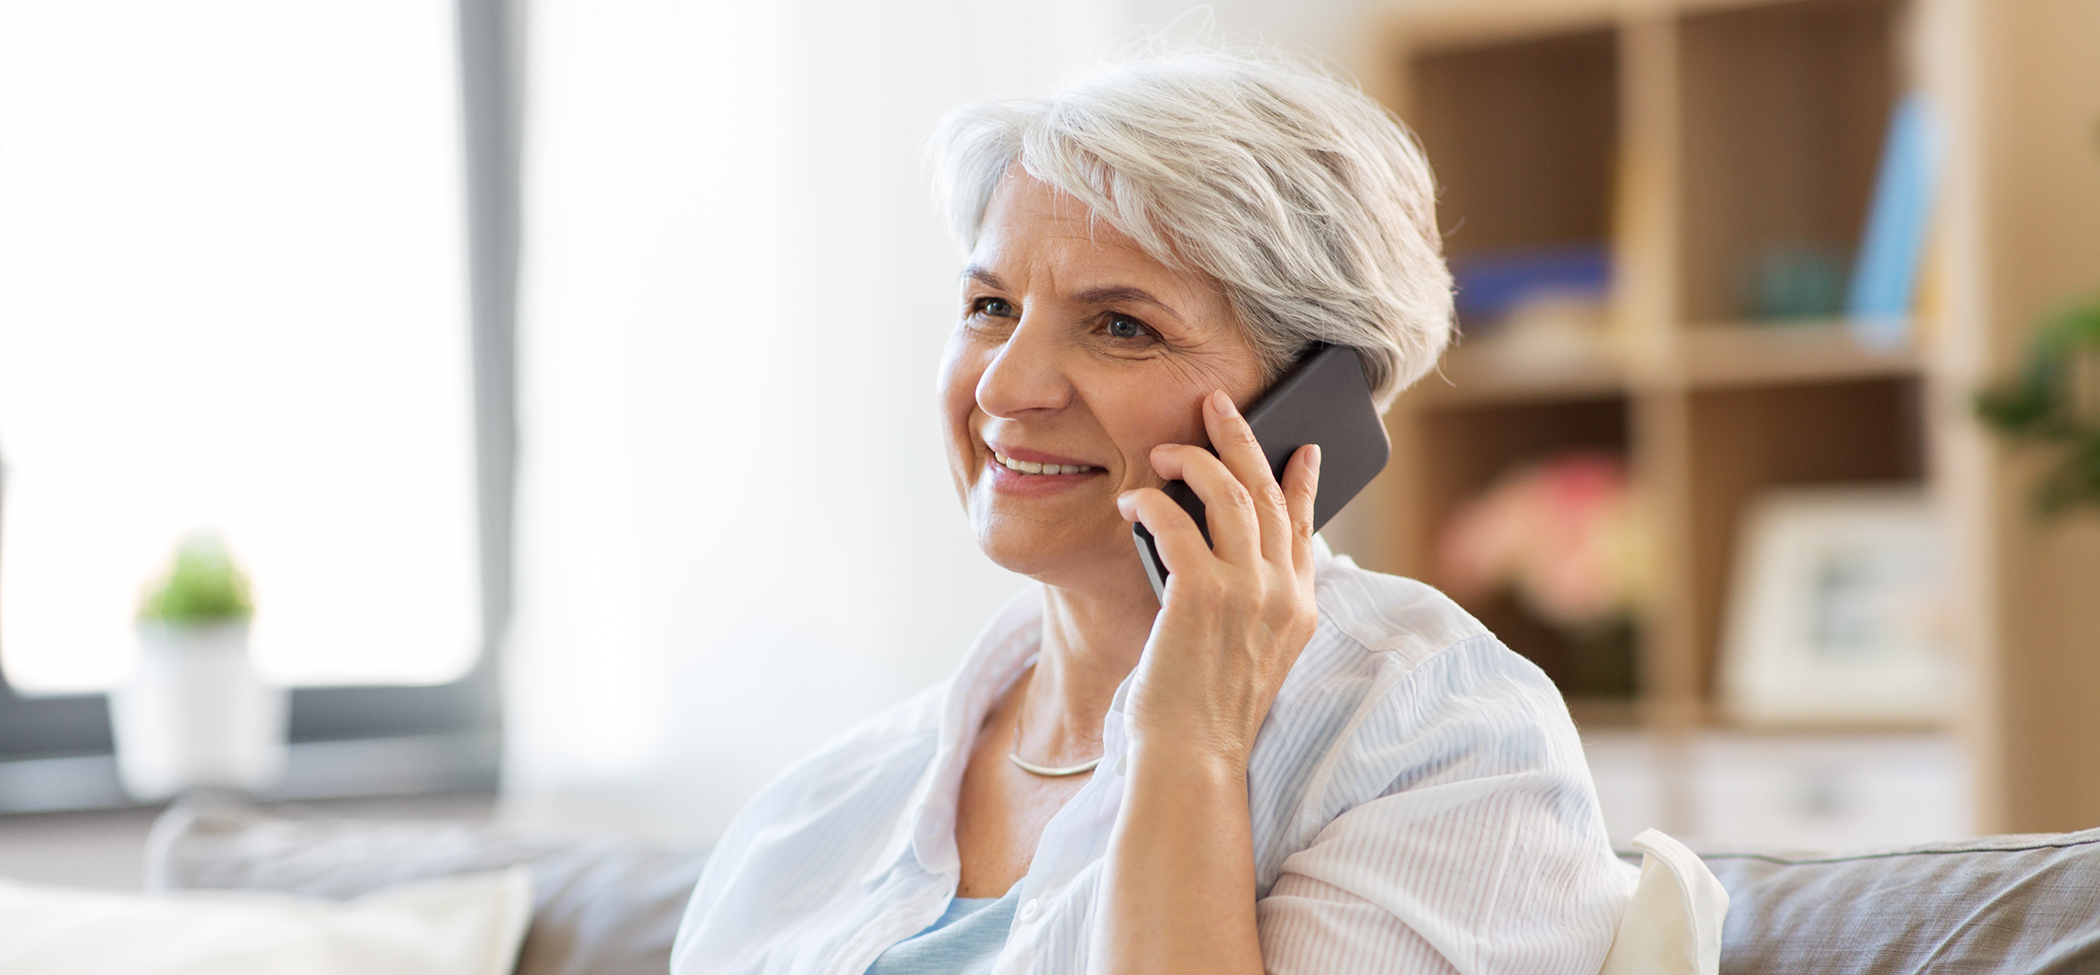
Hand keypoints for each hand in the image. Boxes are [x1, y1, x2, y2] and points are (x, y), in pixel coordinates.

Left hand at [1115, 389, 1320, 767]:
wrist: (1193, 759)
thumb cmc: (1205, 713)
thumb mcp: (1250, 655)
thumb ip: (1254, 603)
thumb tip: (1230, 553)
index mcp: (1300, 609)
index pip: (1306, 527)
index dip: (1302, 480)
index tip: (1301, 448)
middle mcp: (1283, 593)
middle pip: (1268, 492)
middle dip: (1242, 439)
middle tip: (1216, 404)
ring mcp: (1248, 592)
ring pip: (1229, 494)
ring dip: (1193, 460)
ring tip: (1165, 450)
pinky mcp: (1202, 595)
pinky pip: (1177, 522)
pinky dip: (1152, 502)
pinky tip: (1132, 500)